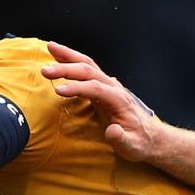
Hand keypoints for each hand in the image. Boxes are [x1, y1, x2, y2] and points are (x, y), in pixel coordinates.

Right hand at [40, 41, 171, 164]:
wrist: (150, 136)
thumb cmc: (139, 142)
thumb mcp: (132, 147)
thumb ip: (121, 139)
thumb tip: (112, 131)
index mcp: (119, 100)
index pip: (96, 88)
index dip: (77, 88)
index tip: (58, 90)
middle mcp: (114, 88)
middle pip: (89, 71)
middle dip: (66, 68)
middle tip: (45, 70)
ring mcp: (108, 85)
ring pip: (88, 64)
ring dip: (68, 56)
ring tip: (50, 47)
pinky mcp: (102, 87)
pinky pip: (87, 69)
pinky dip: (72, 60)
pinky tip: (59, 56)